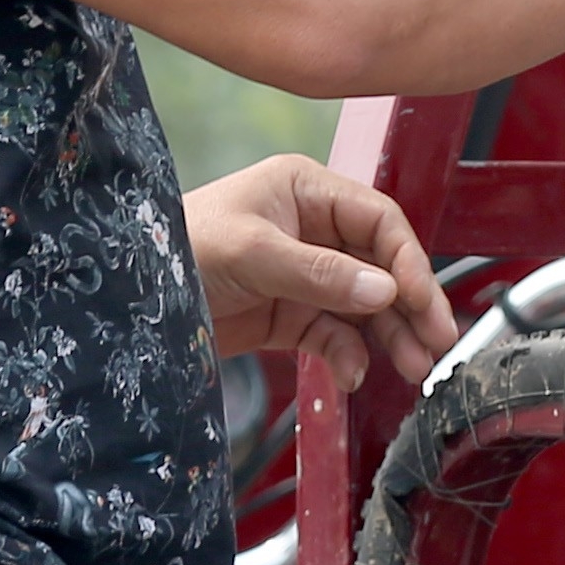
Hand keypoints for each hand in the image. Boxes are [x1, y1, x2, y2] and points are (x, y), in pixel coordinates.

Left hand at [185, 154, 456, 394]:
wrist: (129, 299)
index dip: (408, 262)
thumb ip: (321, 273)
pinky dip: (349, 355)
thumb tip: (385, 292)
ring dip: (390, 337)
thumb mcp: (252, 254)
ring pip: (365, 307)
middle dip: (410, 307)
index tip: (423, 302)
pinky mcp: (290, 315)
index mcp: (307, 191)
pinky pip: (335, 335)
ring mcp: (305, 275)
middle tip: (436, 343)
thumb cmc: (178, 248)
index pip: (379, 221)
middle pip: (381, 267)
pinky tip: (353, 374)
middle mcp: (313, 229)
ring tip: (412, 369)